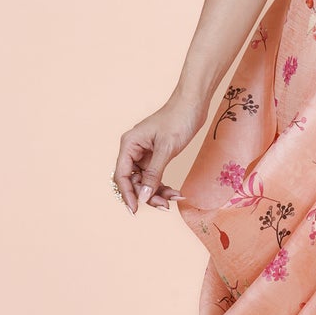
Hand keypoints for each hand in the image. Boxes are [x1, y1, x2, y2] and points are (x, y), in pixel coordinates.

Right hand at [113, 92, 205, 213]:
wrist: (194, 104)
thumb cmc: (178, 119)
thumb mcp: (166, 148)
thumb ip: (154, 173)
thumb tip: (144, 196)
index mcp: (129, 144)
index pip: (121, 175)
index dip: (127, 194)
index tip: (135, 210)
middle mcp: (133, 149)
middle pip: (134, 181)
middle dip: (148, 195)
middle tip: (164, 206)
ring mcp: (144, 153)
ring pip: (145, 181)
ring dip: (158, 193)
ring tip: (174, 199)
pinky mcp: (156, 156)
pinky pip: (155, 176)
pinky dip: (164, 185)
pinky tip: (176, 193)